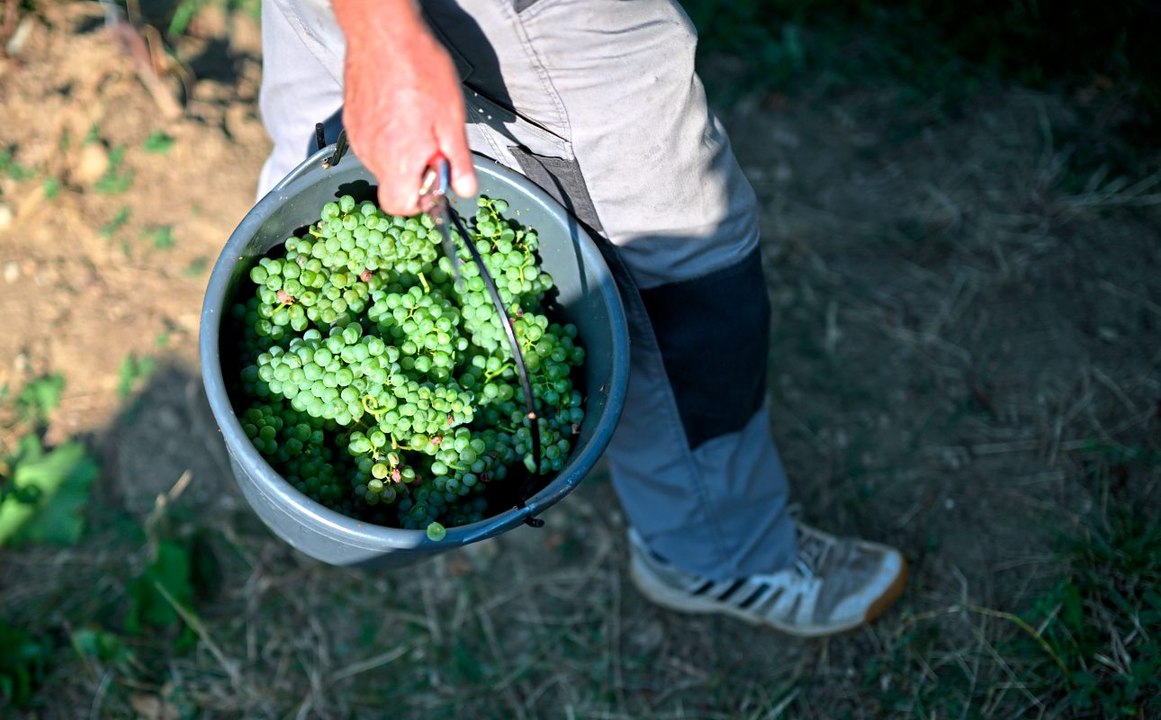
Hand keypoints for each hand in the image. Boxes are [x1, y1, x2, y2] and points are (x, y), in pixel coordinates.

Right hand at [333, 0, 477, 215]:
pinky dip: (387, 137)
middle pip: (392, 185)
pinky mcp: (350, 121)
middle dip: (414, 174)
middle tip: (432, 146)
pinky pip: (371, 143)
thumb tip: (466, 191)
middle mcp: (372, 155)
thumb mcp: (453, 121)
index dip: (420, 202)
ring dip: (401, 154)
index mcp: (398, 161)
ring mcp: (358, 138)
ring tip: (417, 122)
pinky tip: (401, 112)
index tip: (435, 182)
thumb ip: (459, 162)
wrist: (383, 34)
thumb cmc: (419, 71)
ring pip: (382, 163)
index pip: (400, 206)